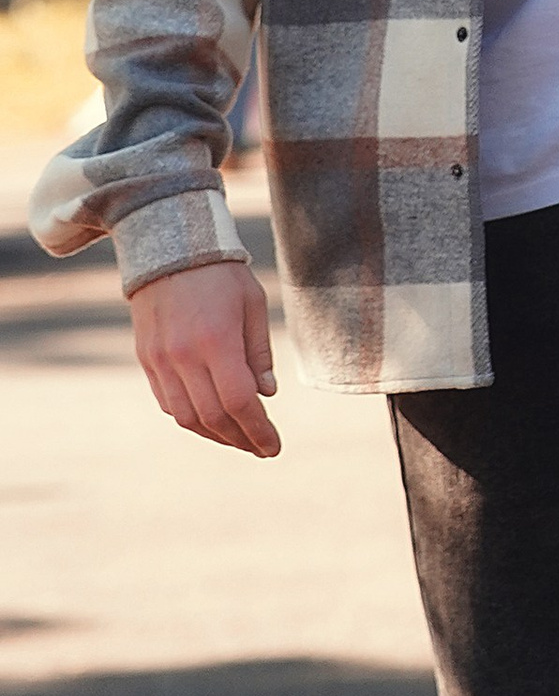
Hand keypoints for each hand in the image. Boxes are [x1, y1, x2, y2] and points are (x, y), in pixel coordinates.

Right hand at [130, 259, 281, 458]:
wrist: (168, 248)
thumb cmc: (221, 274)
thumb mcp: (253, 305)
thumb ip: (259, 353)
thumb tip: (267, 395)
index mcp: (216, 341)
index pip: (240, 402)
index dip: (259, 430)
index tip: (274, 447)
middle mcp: (184, 356)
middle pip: (213, 417)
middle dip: (241, 439)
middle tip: (261, 447)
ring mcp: (160, 361)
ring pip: (186, 417)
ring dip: (215, 435)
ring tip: (238, 438)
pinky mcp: (147, 359)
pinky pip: (168, 403)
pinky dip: (190, 418)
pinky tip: (210, 418)